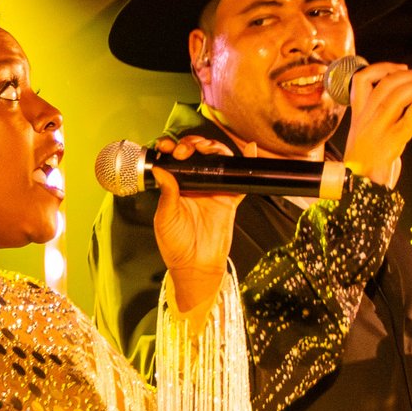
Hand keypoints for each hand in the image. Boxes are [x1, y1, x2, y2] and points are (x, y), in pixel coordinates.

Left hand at [147, 133, 241, 319]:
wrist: (195, 266)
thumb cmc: (176, 245)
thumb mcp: (165, 218)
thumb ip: (166, 193)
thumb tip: (161, 169)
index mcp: (176, 186)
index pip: (176, 160)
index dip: (173, 148)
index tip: (168, 146)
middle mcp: (195, 184)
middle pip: (198, 154)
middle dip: (193, 144)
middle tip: (185, 151)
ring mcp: (213, 189)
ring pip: (218, 160)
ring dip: (214, 148)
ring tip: (207, 148)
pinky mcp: (229, 199)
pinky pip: (240, 179)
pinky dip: (247, 162)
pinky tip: (250, 150)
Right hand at [340, 61, 411, 186]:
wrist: (358, 190)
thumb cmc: (363, 166)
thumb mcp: (365, 135)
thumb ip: (379, 116)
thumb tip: (406, 99)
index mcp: (358, 116)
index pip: (362, 80)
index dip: (383, 68)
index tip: (403, 68)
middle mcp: (364, 120)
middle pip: (385, 85)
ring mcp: (375, 131)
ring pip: (395, 97)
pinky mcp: (389, 145)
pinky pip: (405, 119)